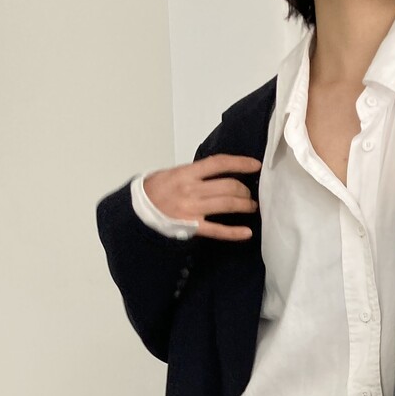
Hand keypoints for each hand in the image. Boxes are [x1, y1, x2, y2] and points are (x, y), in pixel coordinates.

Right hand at [143, 153, 261, 240]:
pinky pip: (218, 230)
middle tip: (249, 194)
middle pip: (228, 186)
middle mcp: (192, 190)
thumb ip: (195, 172)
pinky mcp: (193, 227)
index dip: (240, 163)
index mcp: (187, 173)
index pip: (218, 163)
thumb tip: (217, 170)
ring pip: (227, 205)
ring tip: (251, 206)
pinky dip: (234, 232)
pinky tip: (247, 233)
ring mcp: (193, 209)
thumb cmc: (156, 190)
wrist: (139, 211)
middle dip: (244, 190)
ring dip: (244, 205)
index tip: (255, 165)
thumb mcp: (173, 173)